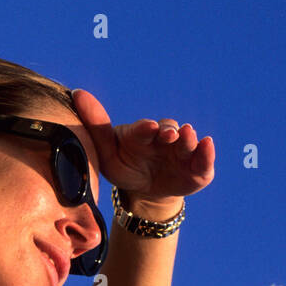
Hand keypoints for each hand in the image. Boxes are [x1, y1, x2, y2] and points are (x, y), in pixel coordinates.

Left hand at [71, 88, 214, 205]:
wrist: (146, 192)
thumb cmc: (125, 168)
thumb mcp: (107, 153)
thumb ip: (96, 127)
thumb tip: (77, 93)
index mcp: (143, 134)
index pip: (143, 130)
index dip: (145, 129)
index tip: (147, 128)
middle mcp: (166, 138)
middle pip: (169, 131)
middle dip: (169, 132)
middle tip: (168, 135)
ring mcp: (183, 152)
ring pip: (187, 143)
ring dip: (188, 139)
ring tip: (187, 136)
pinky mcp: (198, 168)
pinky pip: (205, 160)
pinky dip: (207, 153)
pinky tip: (207, 145)